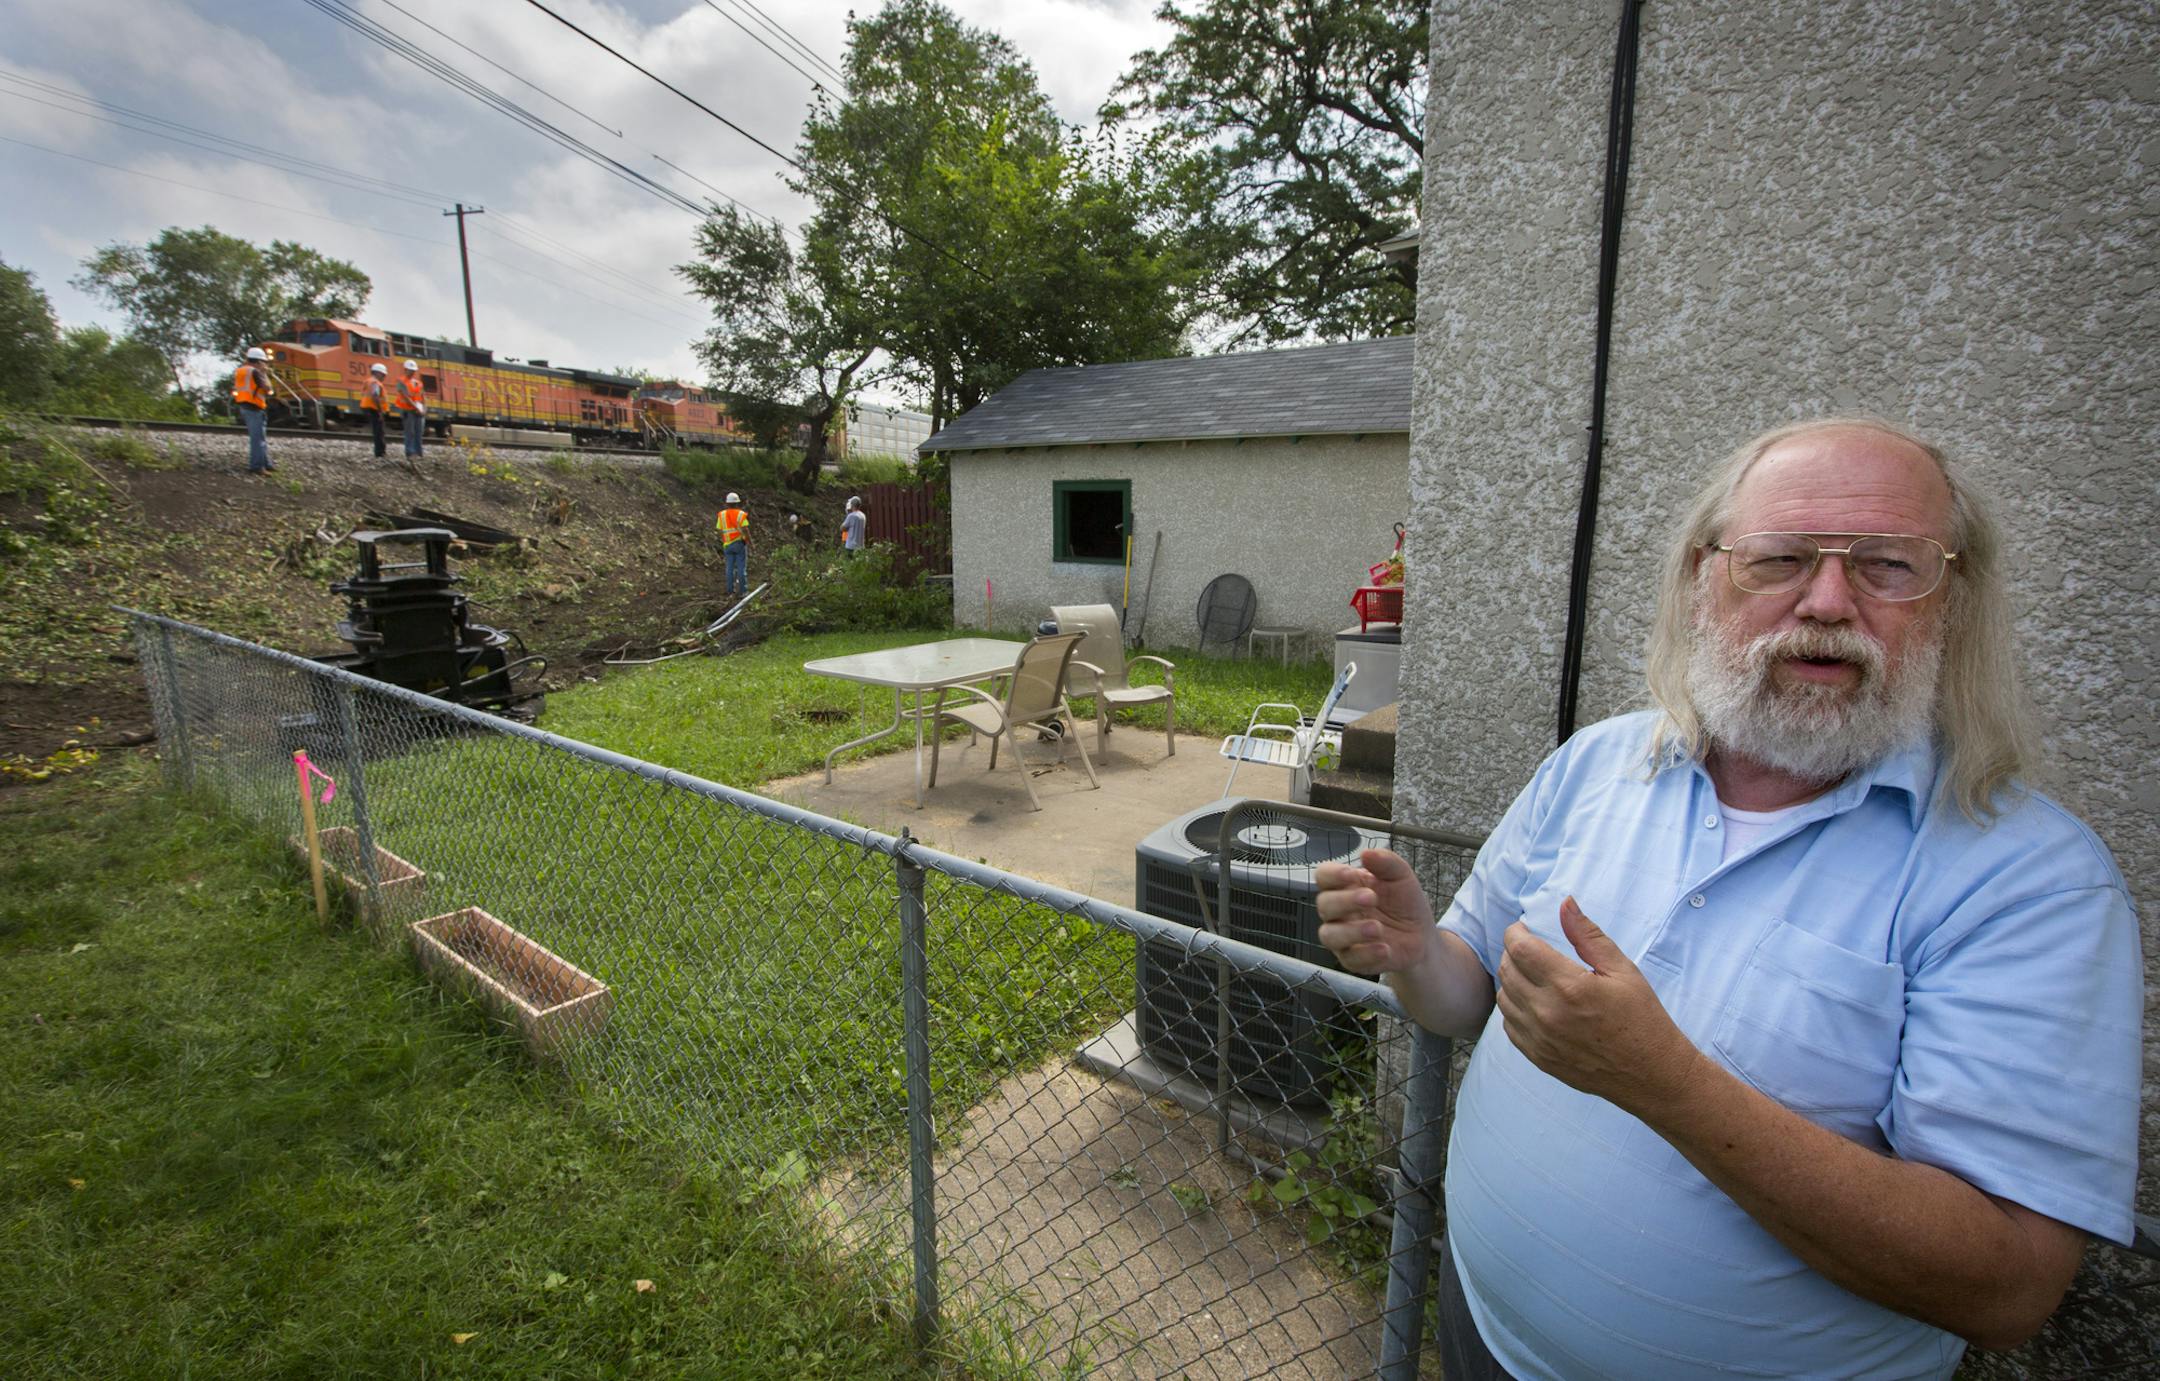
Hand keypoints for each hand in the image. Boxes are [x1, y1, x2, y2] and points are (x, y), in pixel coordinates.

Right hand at [1315, 848, 1435, 974]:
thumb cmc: (1405, 903)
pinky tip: (1385, 948)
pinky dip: (1367, 954)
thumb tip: (1366, 853)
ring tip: (1378, 928)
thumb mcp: (1402, 876)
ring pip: (1329, 935)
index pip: (1323, 876)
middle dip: (1345, 901)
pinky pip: (1350, 959)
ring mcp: (1343, 937)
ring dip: (1351, 931)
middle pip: (1324, 905)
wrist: (1422, 935)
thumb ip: (1386, 862)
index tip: (1350, 874)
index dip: (1332, 875)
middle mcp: (1338, 912)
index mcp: (1345, 886)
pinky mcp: (1353, 959)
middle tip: (1372, 898)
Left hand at [1496, 897, 1701, 1113]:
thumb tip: (1565, 903)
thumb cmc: (1643, 1019)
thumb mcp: (1623, 970)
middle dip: (1513, 952)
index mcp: (1570, 987)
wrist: (1652, 1074)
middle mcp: (1548, 1013)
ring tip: (1532, 974)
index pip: (1520, 948)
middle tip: (1530, 948)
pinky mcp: (1538, 1058)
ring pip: (1504, 997)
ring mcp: (1540, 1039)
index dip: (1516, 933)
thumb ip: (1588, 935)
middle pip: (1507, 969)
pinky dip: (1515, 1008)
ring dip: (1512, 980)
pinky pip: (1509, 1025)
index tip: (1523, 929)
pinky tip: (1534, 1002)